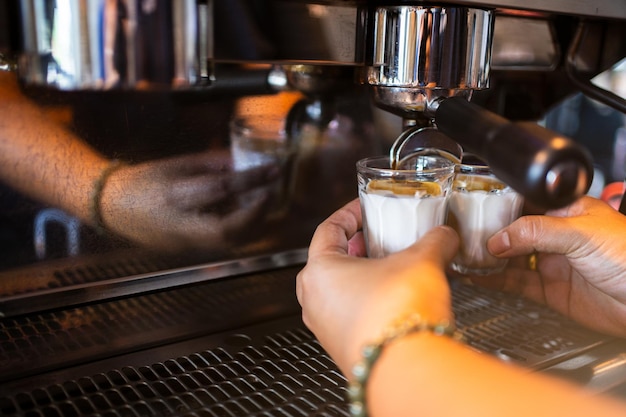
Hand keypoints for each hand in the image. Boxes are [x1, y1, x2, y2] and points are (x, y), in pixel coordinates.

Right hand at [99, 150, 278, 251]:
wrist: (113, 207)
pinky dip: (241, 231)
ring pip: (229, 242)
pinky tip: (248, 215)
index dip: (251, 180)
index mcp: (174, 196)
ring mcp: (184, 243)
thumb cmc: (145, 180)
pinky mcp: (188, 250)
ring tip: (264, 203)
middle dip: (256, 213)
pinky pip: (222, 244)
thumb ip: (214, 164)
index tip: (273, 170)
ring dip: (253, 224)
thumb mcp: (178, 163)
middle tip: (271, 193)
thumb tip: (245, 161)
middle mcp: (180, 225)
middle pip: (228, 229)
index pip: (220, 189)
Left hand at [296, 199, 458, 373]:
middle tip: (377, 237)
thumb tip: (444, 234)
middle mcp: (314, 300)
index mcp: (319, 271)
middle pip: (330, 261)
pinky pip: (350, 314)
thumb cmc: (396, 315)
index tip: (364, 208)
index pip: (329, 229)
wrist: (406, 369)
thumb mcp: (421, 262)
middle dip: (356, 246)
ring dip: (363, 275)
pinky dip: (368, 300)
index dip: (349, 213)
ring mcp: (326, 328)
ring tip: (391, 267)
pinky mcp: (343, 347)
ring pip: (339, 290)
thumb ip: (434, 241)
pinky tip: (394, 298)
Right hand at [477, 196, 625, 336]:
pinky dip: (495, 281)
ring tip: (465, 255)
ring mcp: (553, 263)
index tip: (475, 207)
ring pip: (512, 258)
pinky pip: (516, 284)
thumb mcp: (579, 234)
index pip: (525, 202)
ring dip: (489, 258)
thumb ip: (536, 232)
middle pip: (514, 231)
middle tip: (465, 234)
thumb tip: (499, 237)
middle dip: (489, 232)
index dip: (500, 204)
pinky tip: (479, 277)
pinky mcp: (551, 291)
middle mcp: (558, 236)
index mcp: (567, 212)